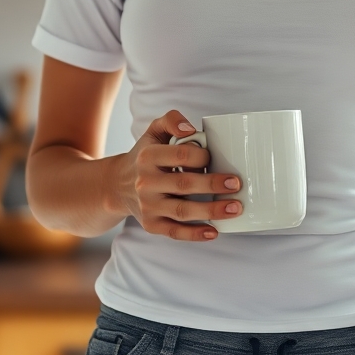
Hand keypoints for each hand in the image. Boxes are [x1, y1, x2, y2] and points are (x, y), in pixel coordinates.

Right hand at [109, 110, 242, 240]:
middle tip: (237, 184)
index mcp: (148, 156)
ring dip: (211, 211)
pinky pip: (175, 232)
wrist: (118, 185)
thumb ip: (171, 120)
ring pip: (182, 211)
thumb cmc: (146, 155)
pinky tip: (214, 232)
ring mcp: (147, 206)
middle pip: (184, 184)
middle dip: (213, 184)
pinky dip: (195, 234)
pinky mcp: (151, 225)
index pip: (181, 155)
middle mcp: (145, 183)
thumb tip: (190, 129)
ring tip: (234, 208)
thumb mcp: (154, 132)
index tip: (215, 158)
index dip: (202, 156)